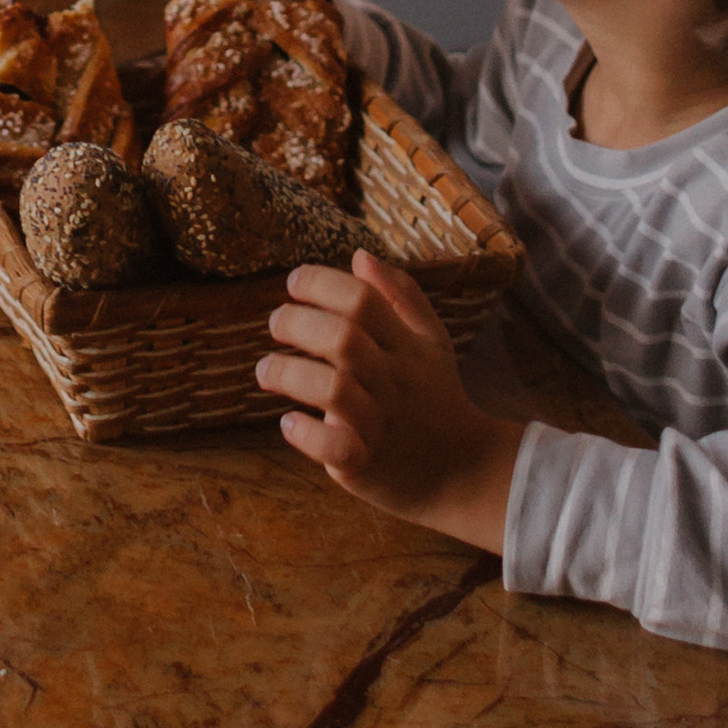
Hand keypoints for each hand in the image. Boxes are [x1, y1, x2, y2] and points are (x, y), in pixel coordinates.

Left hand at [259, 253, 526, 549]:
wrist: (461, 471)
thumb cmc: (435, 396)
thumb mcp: (430, 341)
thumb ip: (400, 295)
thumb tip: (360, 256)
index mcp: (407, 347)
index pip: (363, 301)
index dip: (322, 284)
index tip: (294, 282)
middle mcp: (394, 382)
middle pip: (345, 340)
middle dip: (299, 323)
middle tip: (276, 322)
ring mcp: (380, 425)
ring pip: (334, 390)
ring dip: (290, 374)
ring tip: (266, 371)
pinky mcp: (366, 464)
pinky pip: (335, 447)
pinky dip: (306, 434)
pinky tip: (289, 423)